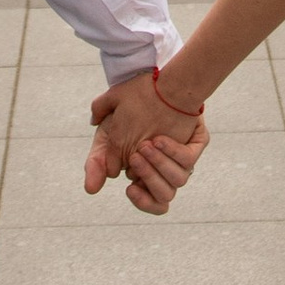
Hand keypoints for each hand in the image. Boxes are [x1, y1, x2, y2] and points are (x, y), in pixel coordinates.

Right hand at [87, 70, 208, 215]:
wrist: (152, 83)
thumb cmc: (127, 112)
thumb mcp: (106, 134)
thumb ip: (96, 161)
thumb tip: (90, 189)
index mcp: (145, 175)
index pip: (146, 201)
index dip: (139, 197)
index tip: (126, 181)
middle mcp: (165, 171)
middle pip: (163, 196)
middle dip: (148, 178)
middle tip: (136, 158)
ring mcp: (180, 160)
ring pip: (178, 180)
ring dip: (160, 166)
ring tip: (146, 145)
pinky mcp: (193, 145)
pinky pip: (188, 159)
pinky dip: (173, 153)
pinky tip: (159, 139)